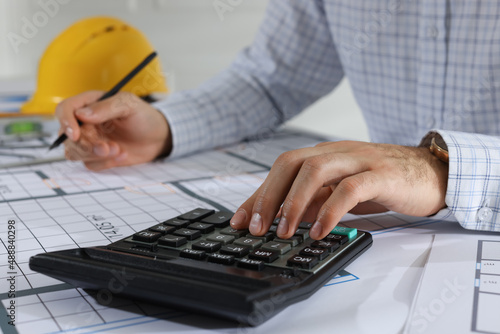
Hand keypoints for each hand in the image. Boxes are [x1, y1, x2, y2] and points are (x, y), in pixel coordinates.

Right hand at [55, 91, 171, 170]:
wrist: (159, 137)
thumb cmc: (144, 116)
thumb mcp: (129, 105)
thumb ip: (106, 107)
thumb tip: (81, 114)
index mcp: (89, 104)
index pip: (65, 110)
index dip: (66, 122)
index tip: (76, 135)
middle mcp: (85, 123)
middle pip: (68, 137)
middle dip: (87, 146)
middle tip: (108, 148)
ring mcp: (90, 140)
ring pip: (75, 153)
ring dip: (95, 156)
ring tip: (119, 150)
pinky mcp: (98, 156)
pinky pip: (90, 164)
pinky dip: (105, 163)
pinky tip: (123, 155)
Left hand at [230, 141, 447, 239]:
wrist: (431, 172)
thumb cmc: (383, 181)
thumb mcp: (341, 191)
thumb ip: (315, 200)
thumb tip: (284, 218)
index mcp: (325, 154)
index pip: (282, 168)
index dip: (259, 193)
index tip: (241, 220)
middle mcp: (337, 152)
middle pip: (291, 163)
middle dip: (268, 196)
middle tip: (257, 227)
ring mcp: (360, 160)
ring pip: (316, 170)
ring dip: (293, 202)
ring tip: (284, 231)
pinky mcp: (382, 175)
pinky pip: (351, 188)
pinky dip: (331, 210)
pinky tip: (320, 230)